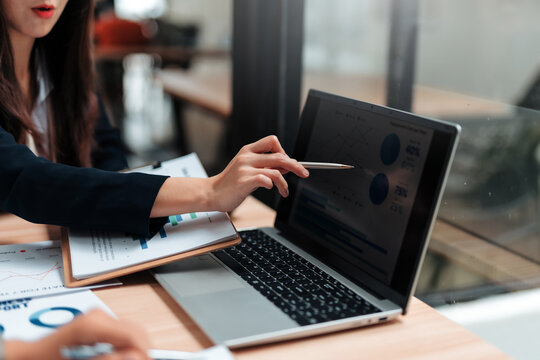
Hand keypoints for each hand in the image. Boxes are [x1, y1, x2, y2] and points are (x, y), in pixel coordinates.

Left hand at [5, 309, 150, 359]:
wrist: (29, 355)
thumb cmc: (47, 358)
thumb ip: (106, 359)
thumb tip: (134, 355)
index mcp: (94, 323)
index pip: (135, 333)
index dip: (144, 352)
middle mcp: (99, 316)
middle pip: (136, 332)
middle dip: (140, 350)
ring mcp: (100, 318)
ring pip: (132, 332)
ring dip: (132, 349)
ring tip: (123, 359)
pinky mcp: (100, 323)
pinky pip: (123, 334)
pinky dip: (124, 347)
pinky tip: (114, 356)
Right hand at [208, 135, 308, 211]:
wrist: (212, 193)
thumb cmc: (231, 183)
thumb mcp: (247, 169)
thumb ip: (264, 166)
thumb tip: (287, 166)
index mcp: (248, 150)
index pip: (272, 141)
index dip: (284, 151)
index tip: (289, 163)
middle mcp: (247, 157)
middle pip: (280, 156)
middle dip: (296, 166)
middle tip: (304, 173)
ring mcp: (245, 168)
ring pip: (276, 170)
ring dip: (284, 183)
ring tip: (284, 191)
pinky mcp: (244, 181)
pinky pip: (266, 180)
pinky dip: (273, 185)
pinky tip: (272, 189)